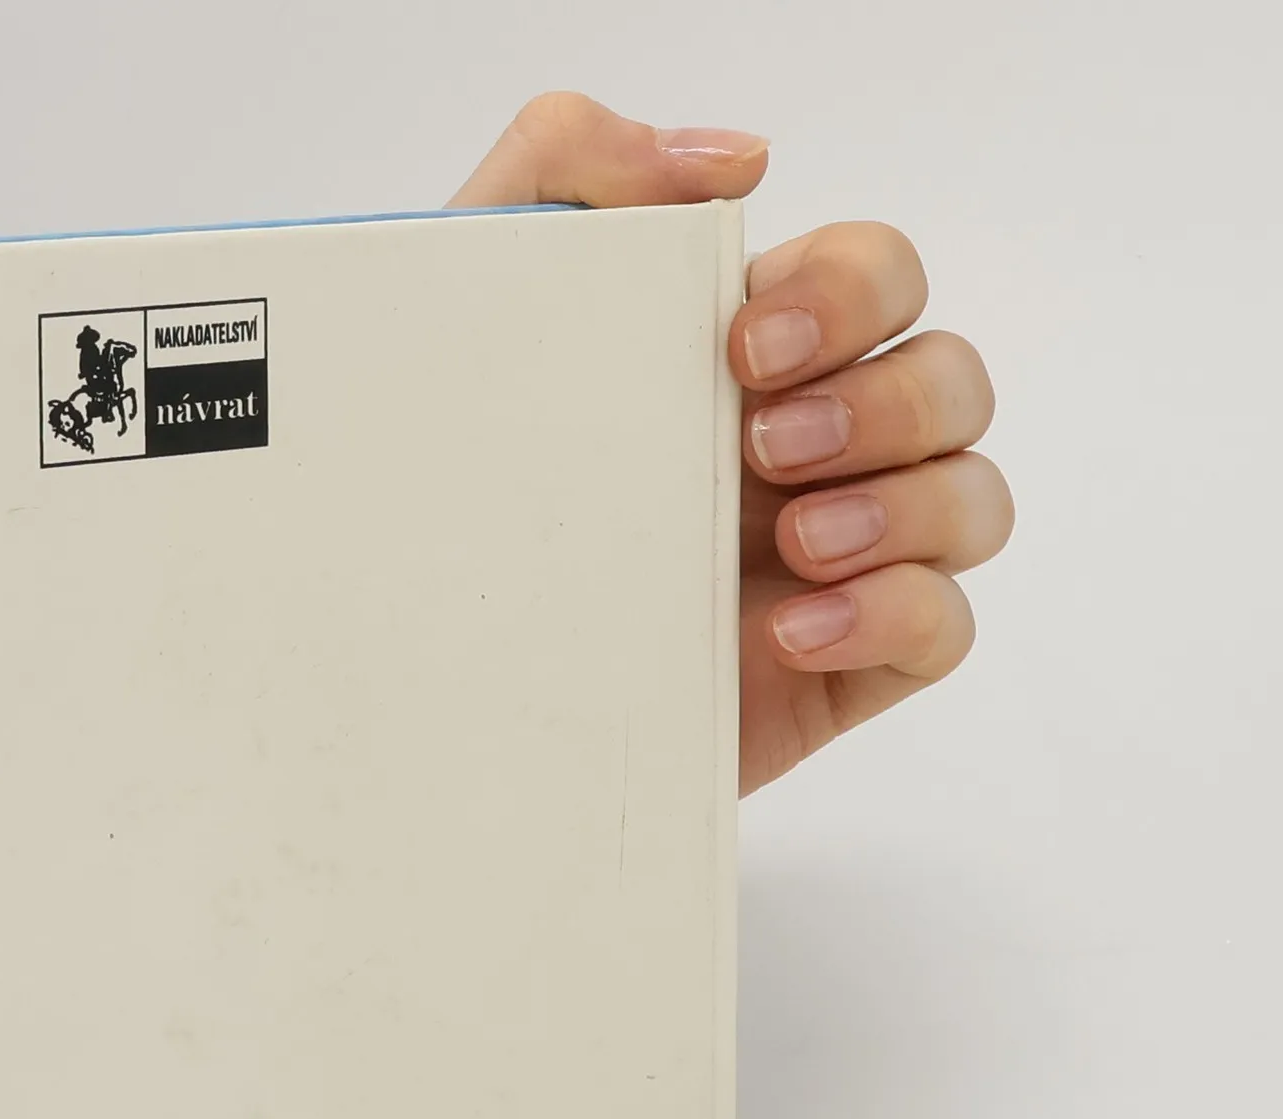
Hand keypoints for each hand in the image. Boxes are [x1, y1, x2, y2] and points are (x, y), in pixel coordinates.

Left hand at [450, 94, 1013, 794]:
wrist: (436, 670)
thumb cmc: (461, 490)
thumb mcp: (475, 305)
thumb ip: (564, 168)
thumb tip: (728, 158)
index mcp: (755, 358)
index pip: (877, 275)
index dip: (849, 292)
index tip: (743, 348)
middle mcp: (817, 448)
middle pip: (951, 378)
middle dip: (882, 402)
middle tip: (762, 449)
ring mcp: (841, 559)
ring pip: (971, 498)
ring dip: (904, 507)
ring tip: (792, 545)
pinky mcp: (842, 665)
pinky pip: (943, 627)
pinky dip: (891, 616)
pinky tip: (791, 633)